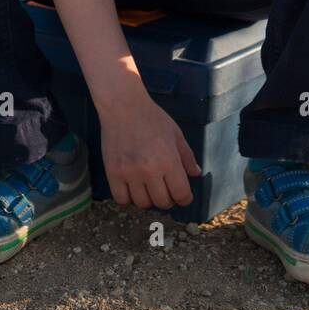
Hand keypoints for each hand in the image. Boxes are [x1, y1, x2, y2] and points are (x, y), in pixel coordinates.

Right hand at [99, 95, 201, 209]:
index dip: (185, 198)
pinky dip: (128, 198)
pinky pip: (122, 199)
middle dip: (168, 199)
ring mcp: (129, 173)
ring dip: (149, 199)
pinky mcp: (113, 173)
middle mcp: (150, 170)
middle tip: (166, 190)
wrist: (123, 106)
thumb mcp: (175, 134)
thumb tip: (196, 173)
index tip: (183, 196)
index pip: (181, 194)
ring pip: (142, 203)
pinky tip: (133, 187)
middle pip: (162, 202)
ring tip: (149, 188)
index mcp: (169, 160)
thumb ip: (187, 156)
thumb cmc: (152, 118)